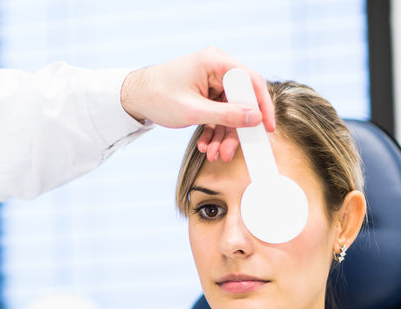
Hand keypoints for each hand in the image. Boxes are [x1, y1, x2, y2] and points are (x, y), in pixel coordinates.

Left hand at [120, 46, 274, 160]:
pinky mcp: (205, 92)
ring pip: (229, 110)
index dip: (262, 105)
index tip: (267, 128)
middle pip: (241, 100)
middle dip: (235, 129)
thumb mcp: (193, 111)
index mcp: (215, 62)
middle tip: (230, 152)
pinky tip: (207, 146)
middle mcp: (216, 67)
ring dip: (224, 134)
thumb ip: (226, 115)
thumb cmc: (157, 97)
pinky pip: (218, 112)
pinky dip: (214, 130)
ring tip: (215, 154)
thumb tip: (255, 118)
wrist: (133, 98)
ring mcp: (211, 80)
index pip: (251, 81)